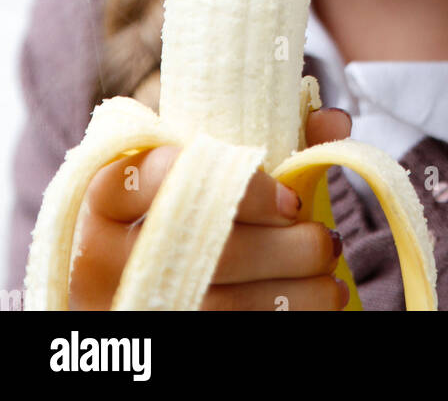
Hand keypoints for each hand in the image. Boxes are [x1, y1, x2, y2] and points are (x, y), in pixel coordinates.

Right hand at [68, 106, 353, 309]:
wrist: (134, 272)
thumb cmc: (181, 205)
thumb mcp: (207, 165)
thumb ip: (269, 138)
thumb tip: (332, 121)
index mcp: (109, 194)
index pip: (168, 175)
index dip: (242, 188)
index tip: (290, 199)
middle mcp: (104, 255)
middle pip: (209, 248)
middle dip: (284, 247)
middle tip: (326, 239)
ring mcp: (126, 304)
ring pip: (222, 304)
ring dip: (293, 289)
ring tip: (330, 273)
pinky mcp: (154, 337)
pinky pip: (230, 332)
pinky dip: (282, 317)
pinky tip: (314, 303)